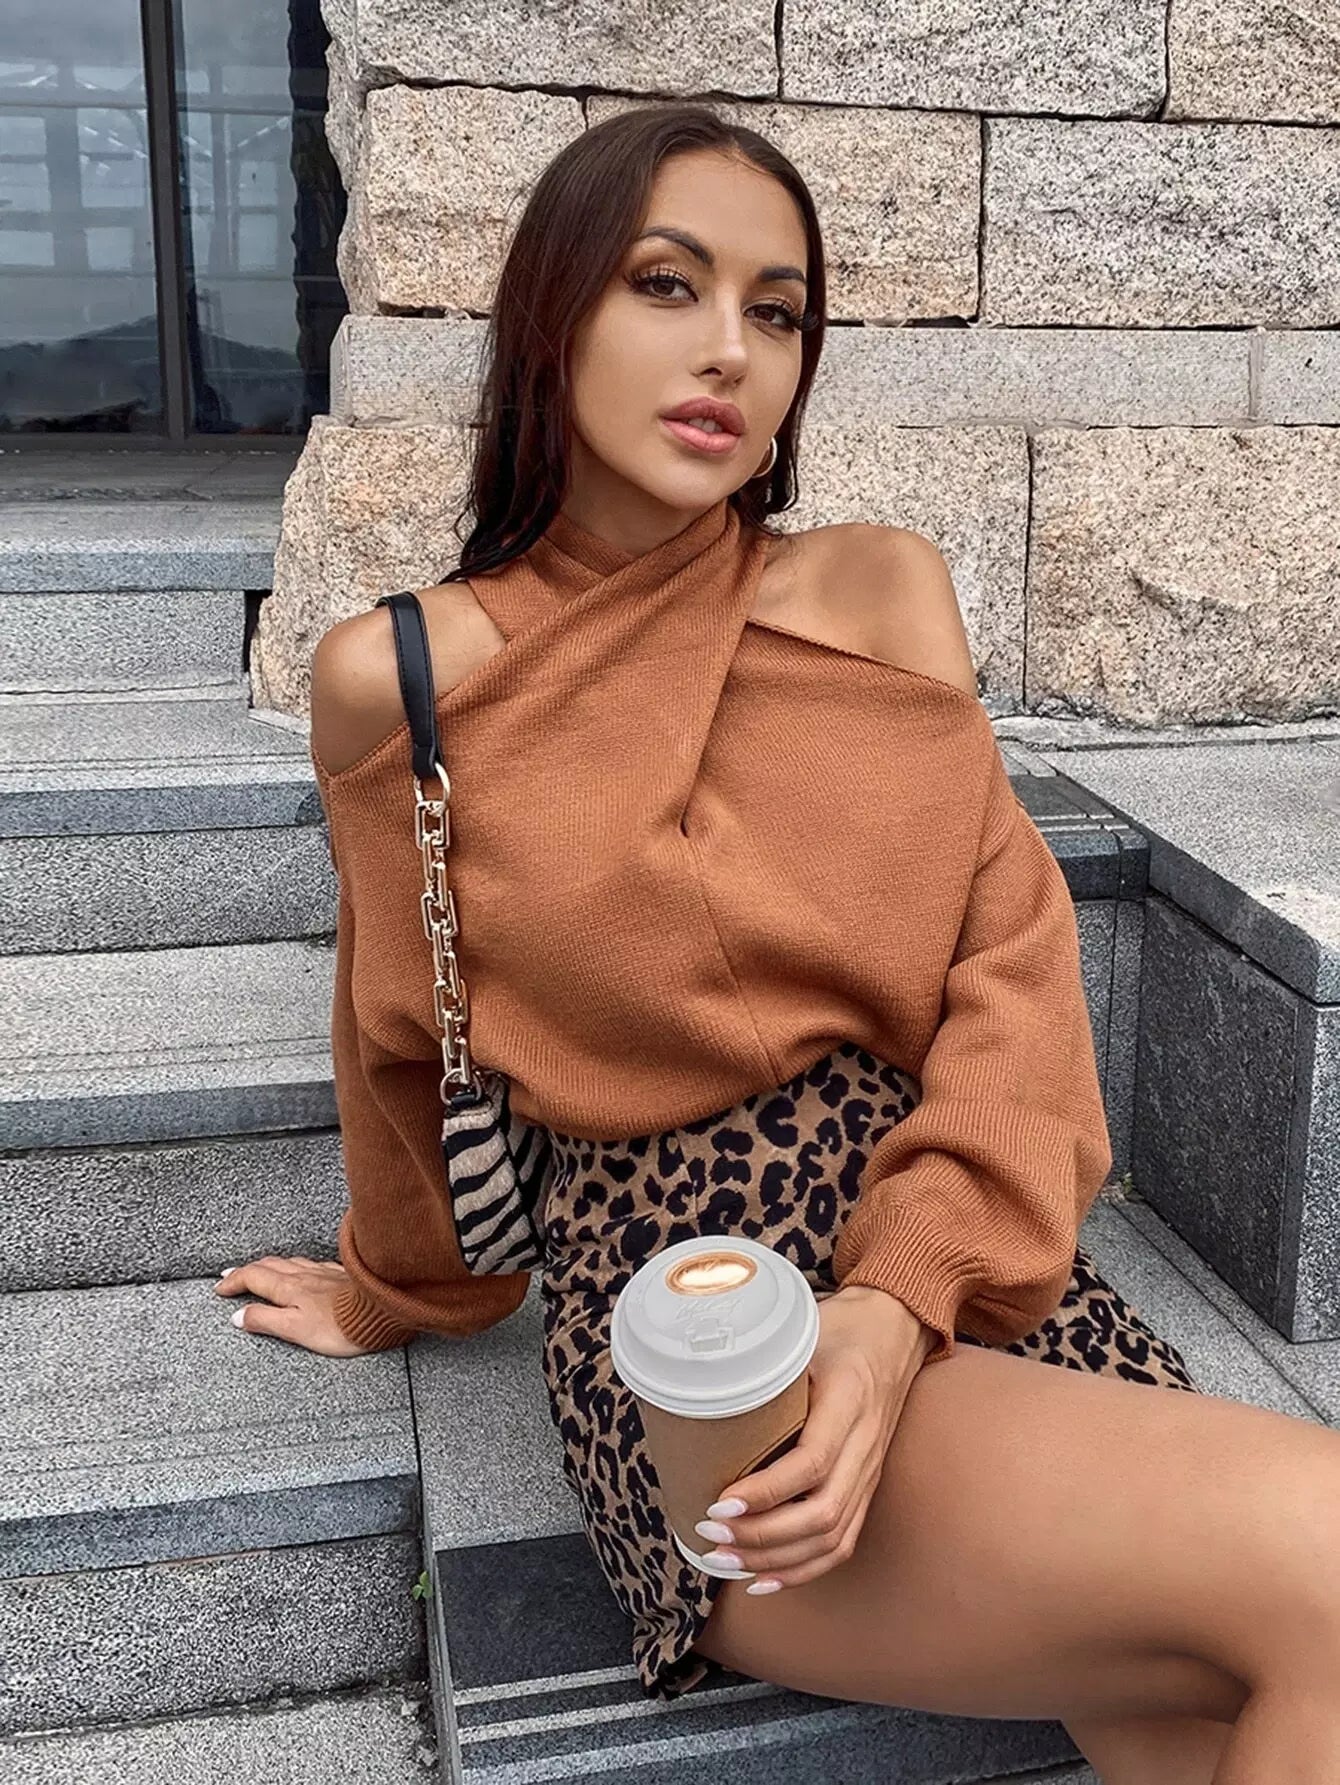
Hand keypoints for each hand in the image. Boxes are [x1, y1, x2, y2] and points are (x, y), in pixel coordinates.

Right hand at [213, 1255, 379, 1356]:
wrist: (380, 1312)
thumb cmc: (341, 1325)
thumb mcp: (295, 1330)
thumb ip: (265, 1321)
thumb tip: (238, 1316)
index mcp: (289, 1288)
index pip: (253, 1278)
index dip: (234, 1281)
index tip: (220, 1287)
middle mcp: (304, 1275)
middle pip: (269, 1265)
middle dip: (247, 1270)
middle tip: (231, 1275)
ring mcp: (324, 1272)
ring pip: (290, 1262)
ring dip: (270, 1265)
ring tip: (261, 1269)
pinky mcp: (341, 1275)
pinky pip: (312, 1264)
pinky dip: (297, 1265)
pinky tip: (303, 1269)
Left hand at [691, 1285, 935, 1591]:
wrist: (894, 1329)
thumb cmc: (839, 1328)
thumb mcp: (801, 1331)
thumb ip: (761, 1360)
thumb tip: (695, 1382)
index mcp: (849, 1399)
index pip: (812, 1462)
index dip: (765, 1492)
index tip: (718, 1503)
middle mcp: (865, 1443)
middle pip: (822, 1513)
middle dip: (760, 1536)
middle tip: (710, 1534)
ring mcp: (870, 1470)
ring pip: (831, 1537)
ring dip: (774, 1559)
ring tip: (724, 1559)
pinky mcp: (867, 1486)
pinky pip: (842, 1542)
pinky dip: (802, 1569)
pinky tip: (763, 1579)